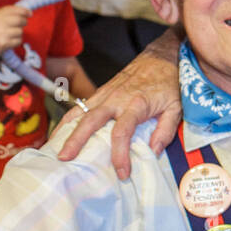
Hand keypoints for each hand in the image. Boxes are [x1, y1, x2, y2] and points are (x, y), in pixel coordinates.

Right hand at [0, 6, 29, 62]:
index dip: (23, 11)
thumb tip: (24, 12)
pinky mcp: (3, 44)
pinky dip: (17, 42)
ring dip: (19, 34)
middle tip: (22, 25)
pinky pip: (18, 41)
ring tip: (11, 36)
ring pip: (20, 31)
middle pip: (19, 19)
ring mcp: (0, 34)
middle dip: (24, 22)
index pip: (12, 9)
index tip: (30, 13)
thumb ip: (4, 15)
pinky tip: (10, 42)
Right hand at [57, 30, 180, 178]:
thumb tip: (153, 152)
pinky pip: (80, 106)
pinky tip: (60, 132)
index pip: (122, 132)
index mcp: (136, 104)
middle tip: (65, 158)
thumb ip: (165, 130)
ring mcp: (106, 94)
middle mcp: (116, 99)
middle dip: (76, 140)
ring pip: (80, 112)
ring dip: (66, 130)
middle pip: (91, 121)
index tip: (122, 173)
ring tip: (53, 148)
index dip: (120, 154)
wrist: (161, 57)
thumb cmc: (169, 83)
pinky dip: (68, 120)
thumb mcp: (176, 107)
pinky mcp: (101, 91)